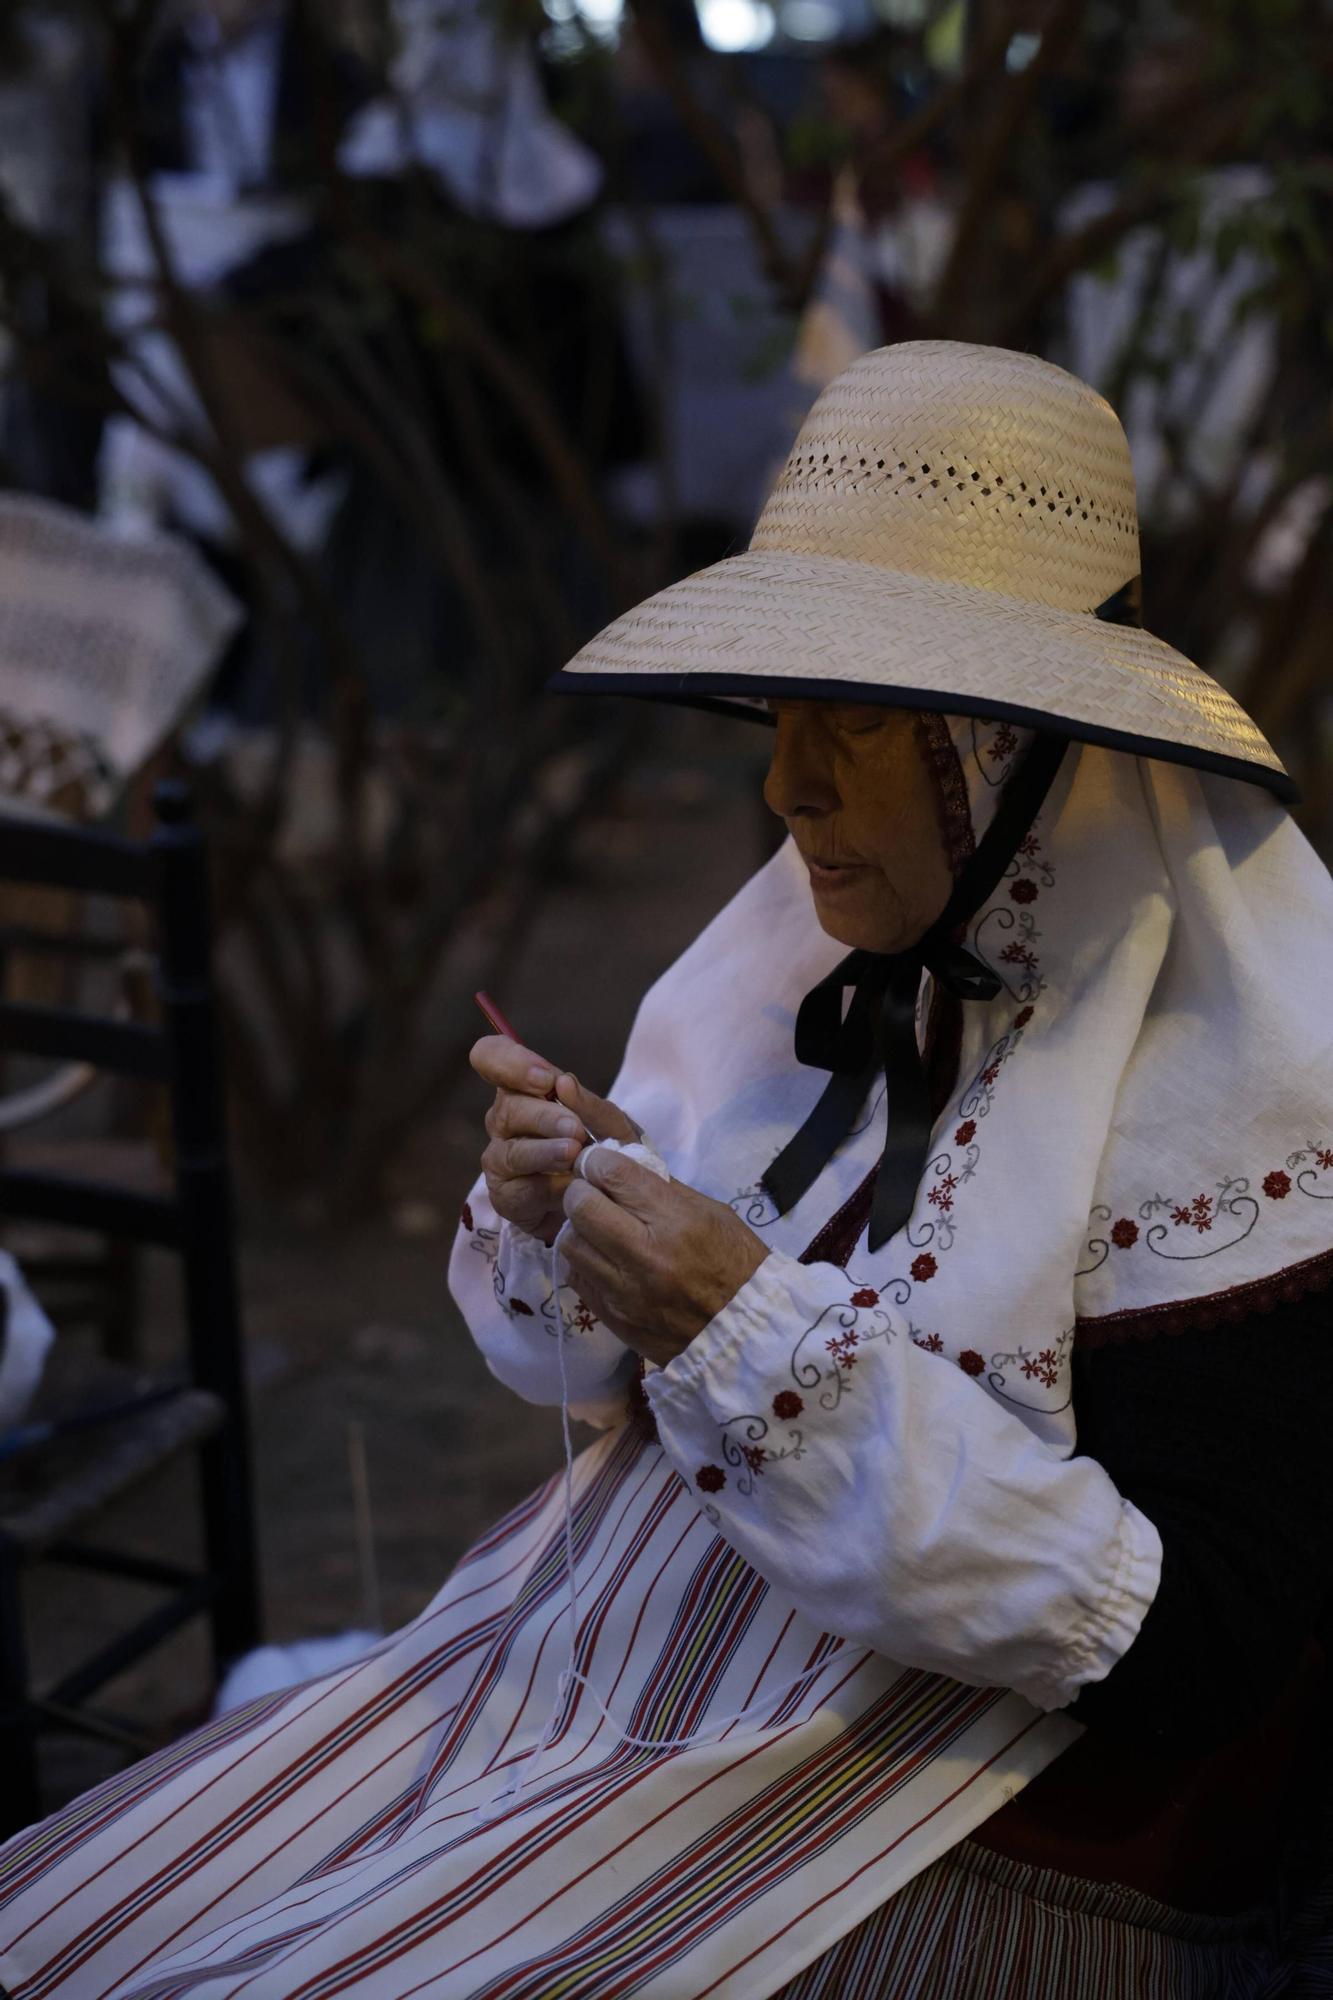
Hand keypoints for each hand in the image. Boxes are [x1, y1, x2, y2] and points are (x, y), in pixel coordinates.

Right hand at [470, 1035, 642, 1247]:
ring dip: (544, 1152)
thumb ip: (591, 1105)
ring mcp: (500, 1159)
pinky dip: (548, 1189)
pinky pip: (520, 1190)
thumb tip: (563, 1083)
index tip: (545, 1080)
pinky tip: (570, 1188)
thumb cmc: (604, 1151)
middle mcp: (505, 1120)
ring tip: (573, 1154)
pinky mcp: (505, 1196)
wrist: (609, 1204)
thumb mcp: (612, 1125)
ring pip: (512, 1151)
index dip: (509, 1062)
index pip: (491, 1056)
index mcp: (524, 1089)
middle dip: (544, 1117)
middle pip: (508, 1107)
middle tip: (576, 1129)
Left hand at [559, 1150, 768, 1368]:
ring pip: (570, 1243)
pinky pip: (576, 1277)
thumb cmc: (736, 1264)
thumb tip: (623, 1167)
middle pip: (580, 1206)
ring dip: (578, 1228)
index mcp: (676, 1223)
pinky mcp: (613, 1317)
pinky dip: (583, 1261)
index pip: (613, 1175)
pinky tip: (603, 1259)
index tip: (600, 1163)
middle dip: (581, 1191)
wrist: (744, 1332)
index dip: (598, 1161)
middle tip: (593, 1193)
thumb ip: (664, 1190)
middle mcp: (645, 1256)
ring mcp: (624, 1292)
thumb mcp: (713, 1213)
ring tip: (598, 1229)